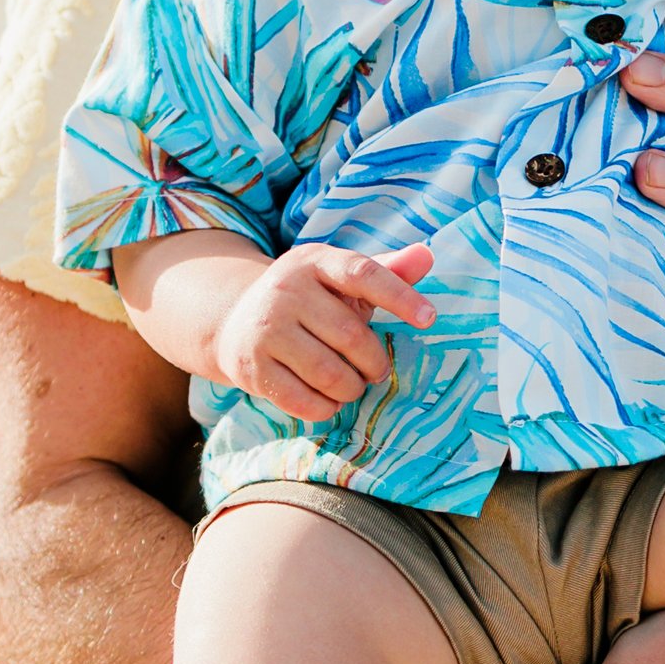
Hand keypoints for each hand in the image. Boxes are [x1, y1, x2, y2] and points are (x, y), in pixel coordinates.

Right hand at [212, 245, 434, 420]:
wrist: (235, 320)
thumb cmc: (308, 301)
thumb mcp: (341, 279)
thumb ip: (387, 270)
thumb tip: (428, 255)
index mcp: (315, 261)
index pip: (363, 273)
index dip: (399, 296)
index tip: (429, 319)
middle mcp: (286, 289)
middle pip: (350, 336)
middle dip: (374, 363)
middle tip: (376, 370)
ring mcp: (265, 328)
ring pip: (329, 374)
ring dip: (351, 389)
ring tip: (352, 386)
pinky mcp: (251, 366)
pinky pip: (303, 401)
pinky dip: (325, 408)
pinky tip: (327, 401)